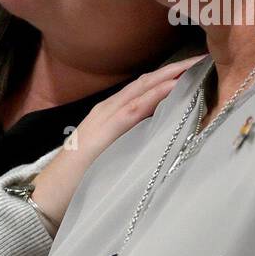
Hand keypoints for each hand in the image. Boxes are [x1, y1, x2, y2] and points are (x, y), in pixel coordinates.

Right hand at [30, 56, 204, 226]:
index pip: (145, 87)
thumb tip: (161, 140)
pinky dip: (158, 94)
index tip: (198, 67)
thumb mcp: (111, 155)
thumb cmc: (79, 182)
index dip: (171, 75)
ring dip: (173, 75)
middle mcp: (108, 108)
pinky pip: (136, 107)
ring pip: (145, 87)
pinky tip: (177, 86)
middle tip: (207, 58)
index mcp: (110, 114)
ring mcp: (106, 116)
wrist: (47, 198)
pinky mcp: (106, 130)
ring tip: (198, 64)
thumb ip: (132, 143)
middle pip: (148, 80)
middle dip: (178, 68)